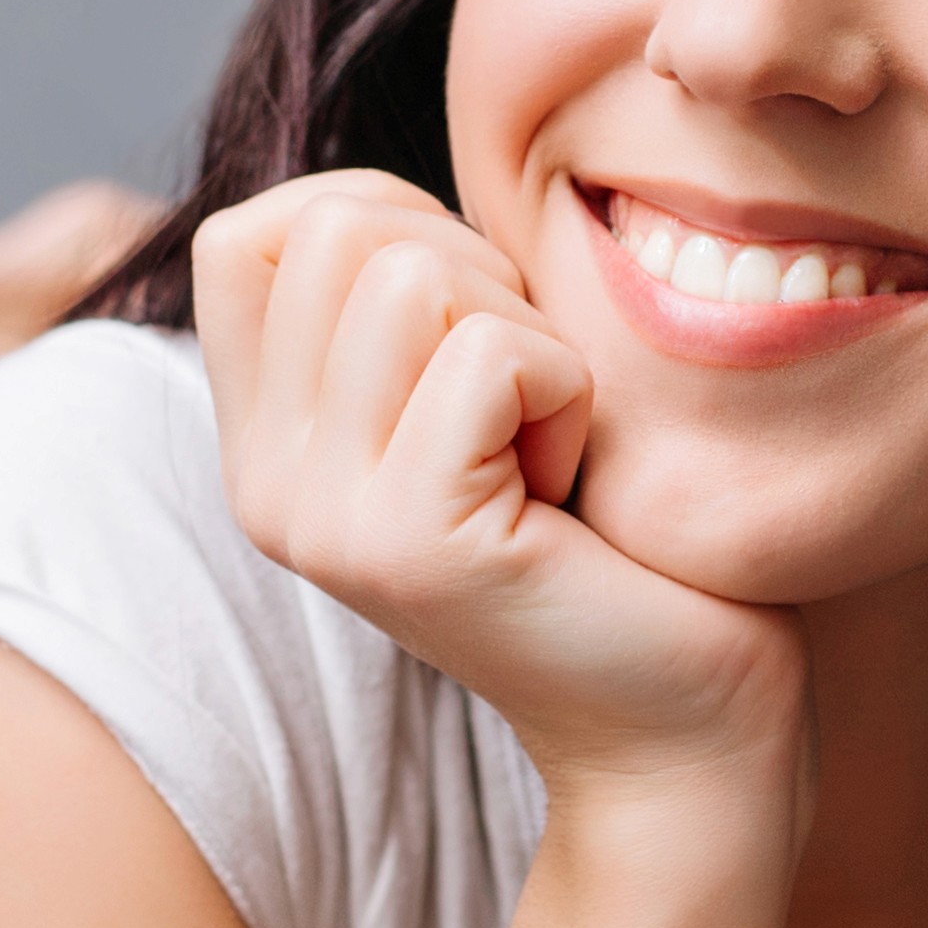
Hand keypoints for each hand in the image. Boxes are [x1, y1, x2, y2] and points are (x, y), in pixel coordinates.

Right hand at [190, 171, 801, 798]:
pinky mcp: (411, 545)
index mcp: (266, 444)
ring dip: (526, 331)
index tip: (472, 320)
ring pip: (409, 275)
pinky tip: (573, 485)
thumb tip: (382, 197)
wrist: (680, 730)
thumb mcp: (475, 397)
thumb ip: (403, 304)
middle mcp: (265, 484)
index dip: (381, 220)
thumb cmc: (611, 541)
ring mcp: (325, 519)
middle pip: (332, 228)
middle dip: (472, 272)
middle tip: (527, 398)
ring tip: (547, 442)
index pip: (247, 232)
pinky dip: (571, 390)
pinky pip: (494, 354)